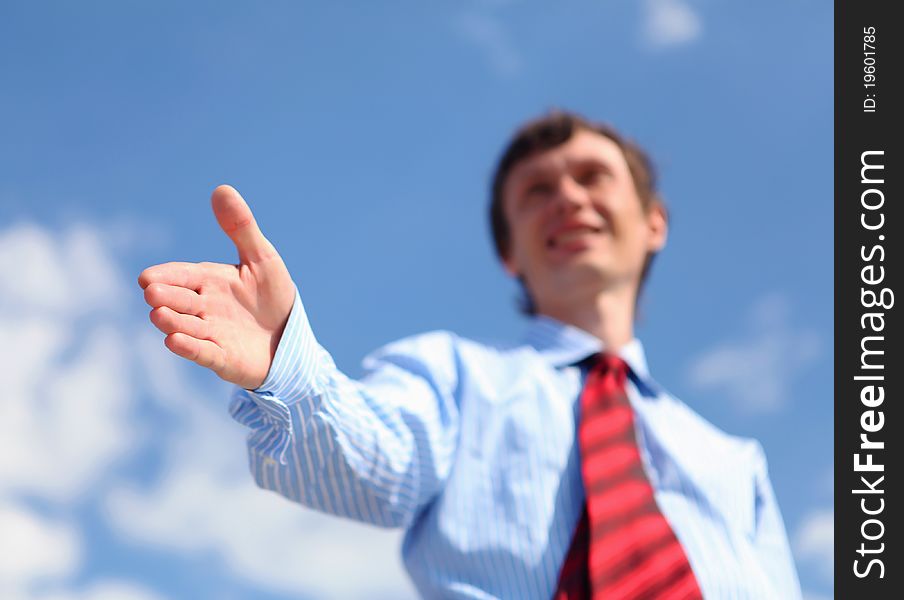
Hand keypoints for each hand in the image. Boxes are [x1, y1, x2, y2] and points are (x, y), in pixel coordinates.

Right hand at [139, 185, 295, 389]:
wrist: (291, 338)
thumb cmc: (273, 297)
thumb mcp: (262, 259)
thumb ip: (241, 228)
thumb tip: (221, 189)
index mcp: (211, 281)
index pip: (184, 276)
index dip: (167, 276)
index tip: (147, 277)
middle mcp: (205, 307)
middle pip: (180, 301)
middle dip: (166, 297)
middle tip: (151, 292)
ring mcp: (212, 334)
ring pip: (186, 327)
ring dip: (172, 322)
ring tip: (158, 314)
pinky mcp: (223, 358)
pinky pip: (203, 352)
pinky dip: (189, 348)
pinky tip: (173, 341)